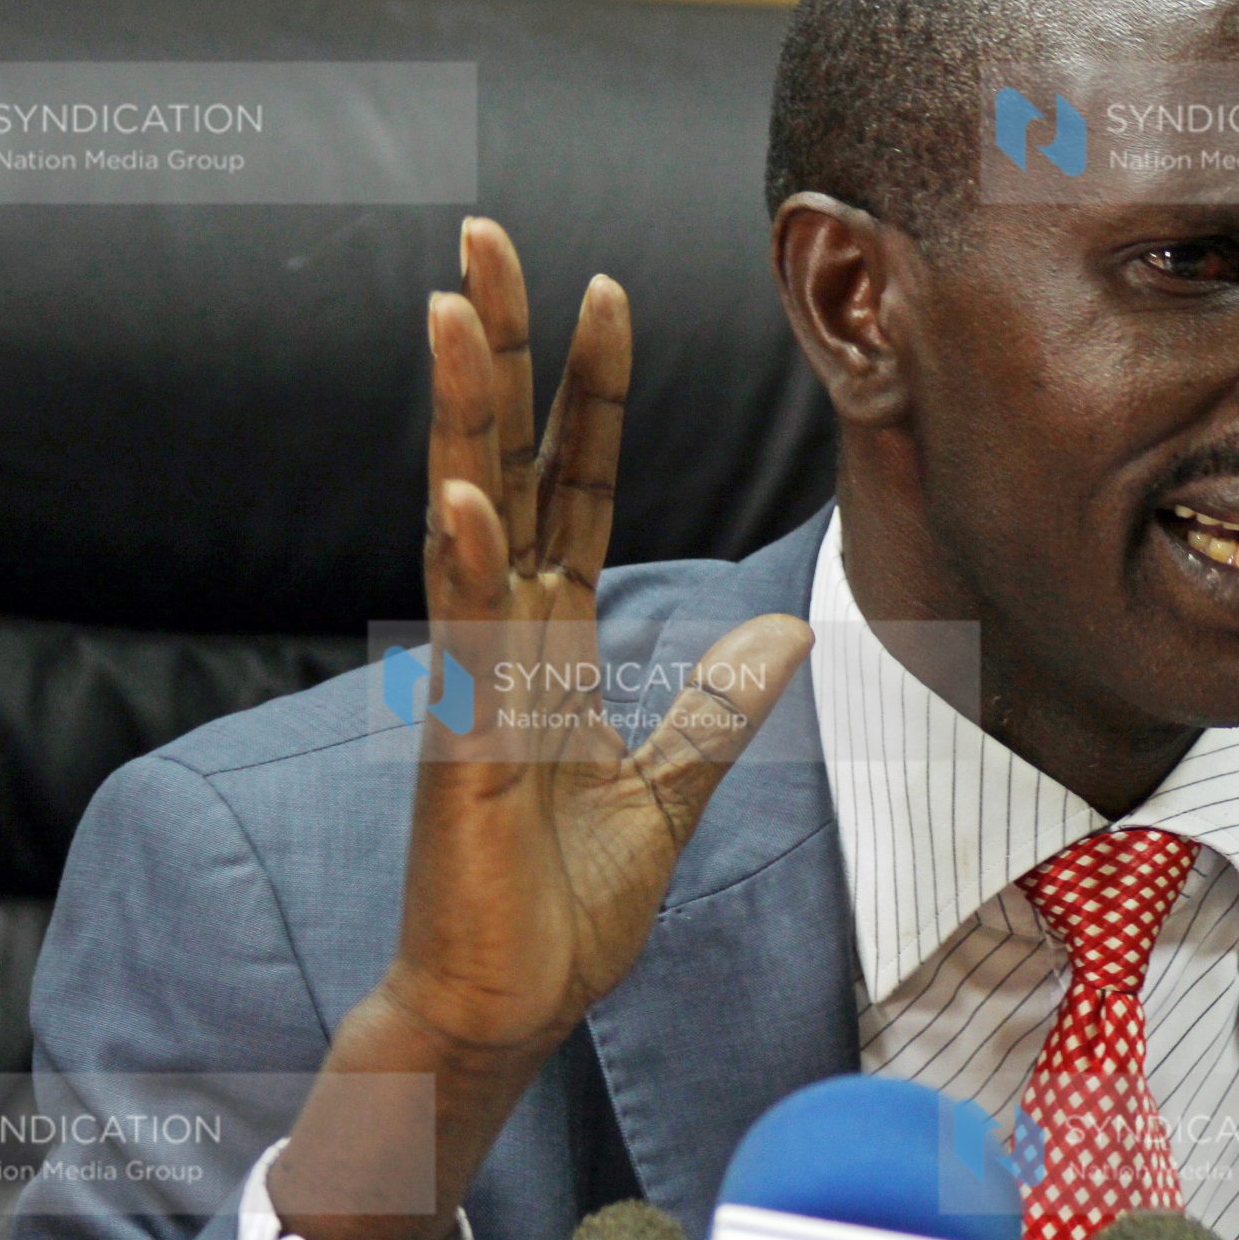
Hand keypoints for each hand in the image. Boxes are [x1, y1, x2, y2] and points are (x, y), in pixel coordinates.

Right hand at [270, 218, 808, 1239]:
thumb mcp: (669, 784)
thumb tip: (788, 632)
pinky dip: (461, 563)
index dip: (588, 392)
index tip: (604, 292)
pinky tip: (461, 490)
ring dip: (460, 413)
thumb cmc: (563, 898)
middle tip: (483, 237)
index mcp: (549, 636)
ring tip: (451, 309)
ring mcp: (472, 678)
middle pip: (502, 462)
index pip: (572, 484)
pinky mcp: (460, 740)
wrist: (506, 1002)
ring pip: (464, 516)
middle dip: (497, 351)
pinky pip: (459, 635)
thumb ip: (718, 704)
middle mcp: (502, 634)